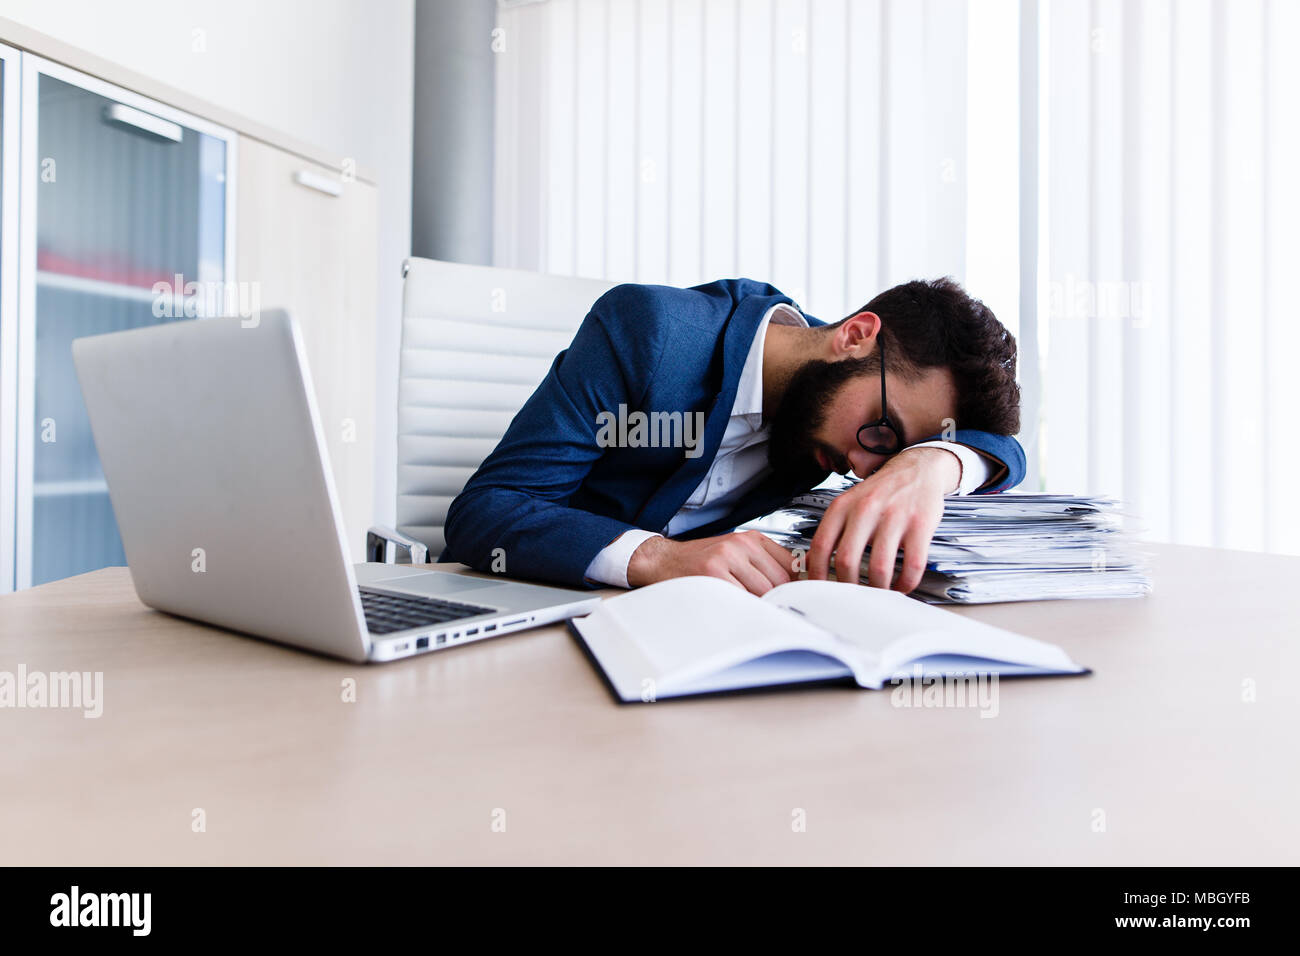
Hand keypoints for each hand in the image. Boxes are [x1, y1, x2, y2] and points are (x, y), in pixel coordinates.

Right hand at [627, 530, 798, 595]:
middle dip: (776, 597)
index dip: (793, 585)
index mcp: (750, 538)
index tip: (792, 597)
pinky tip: (733, 607)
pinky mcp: (714, 572)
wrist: (662, 560)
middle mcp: (741, 544)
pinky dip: (743, 607)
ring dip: (759, 604)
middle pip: (780, 579)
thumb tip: (793, 584)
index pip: (790, 563)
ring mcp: (727, 557)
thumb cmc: (698, 561)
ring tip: (747, 607)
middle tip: (767, 608)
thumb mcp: (734, 553)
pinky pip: (743, 597)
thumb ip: (761, 564)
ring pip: (764, 590)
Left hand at [807, 446, 958, 591]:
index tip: (819, 590)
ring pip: (880, 568)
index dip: (817, 573)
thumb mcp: (848, 504)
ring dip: (878, 589)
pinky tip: (902, 584)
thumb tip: (809, 564)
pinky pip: (912, 565)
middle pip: (847, 561)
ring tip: (879, 592)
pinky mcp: (920, 525)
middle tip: (853, 595)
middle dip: (848, 586)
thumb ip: (831, 532)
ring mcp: (894, 516)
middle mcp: (865, 509)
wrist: (916, 470)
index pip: (821, 545)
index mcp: (843, 506)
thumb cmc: (880, 492)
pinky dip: (906, 583)